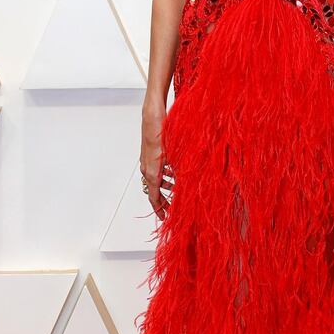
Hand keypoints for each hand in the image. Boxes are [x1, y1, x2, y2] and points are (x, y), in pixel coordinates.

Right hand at [141, 100, 173, 219]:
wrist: (153, 116)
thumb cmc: (162, 133)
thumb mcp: (175, 156)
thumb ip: (179, 172)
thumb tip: (186, 185)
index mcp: (152, 172)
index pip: (153, 197)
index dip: (160, 209)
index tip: (165, 217)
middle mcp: (147, 168)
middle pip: (154, 190)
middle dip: (164, 199)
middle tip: (173, 207)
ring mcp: (147, 161)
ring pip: (156, 179)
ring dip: (165, 186)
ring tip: (176, 190)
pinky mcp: (149, 153)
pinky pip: (156, 169)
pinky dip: (164, 174)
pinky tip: (174, 173)